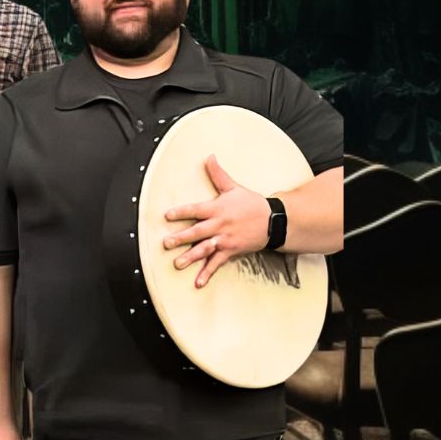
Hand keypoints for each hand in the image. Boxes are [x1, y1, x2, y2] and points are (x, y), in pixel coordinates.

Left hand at [161, 155, 271, 288]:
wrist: (274, 220)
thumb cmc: (251, 203)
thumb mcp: (234, 187)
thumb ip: (218, 175)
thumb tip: (209, 156)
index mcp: (217, 208)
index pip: (195, 209)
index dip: (181, 212)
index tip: (167, 215)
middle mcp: (219, 225)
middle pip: (197, 231)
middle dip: (181, 237)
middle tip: (166, 243)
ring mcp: (225, 239)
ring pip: (205, 249)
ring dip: (191, 257)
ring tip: (177, 264)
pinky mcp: (231, 251)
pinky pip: (217, 263)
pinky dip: (208, 273)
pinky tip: (198, 282)